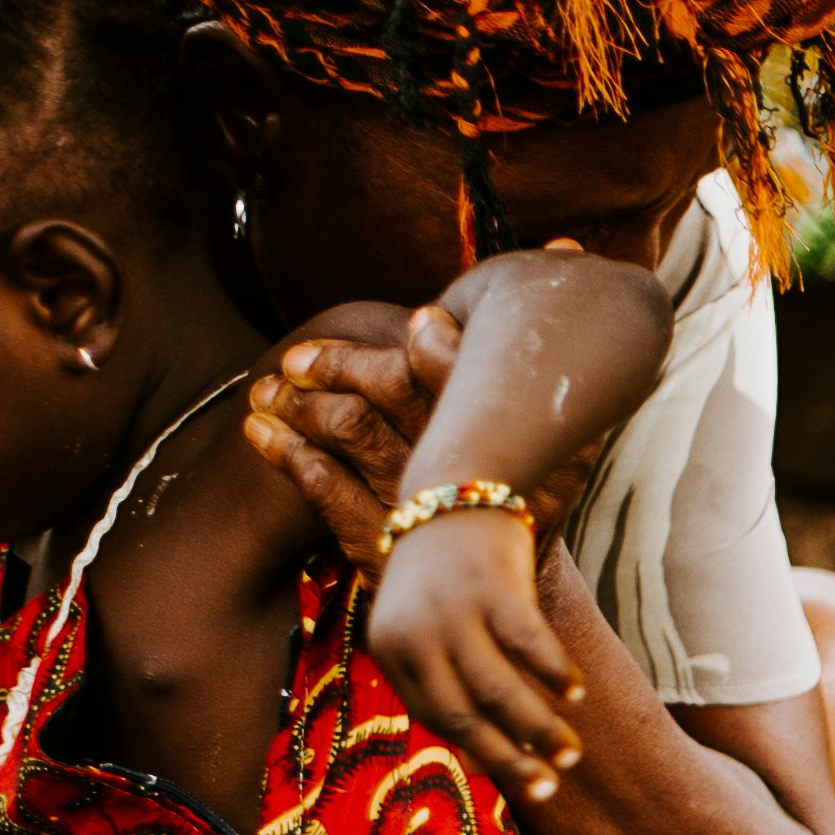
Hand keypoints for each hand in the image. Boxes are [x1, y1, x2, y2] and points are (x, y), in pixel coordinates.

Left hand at [246, 307, 594, 572]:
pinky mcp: (377, 540)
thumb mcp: (558, 419)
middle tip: (294, 363)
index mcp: (492, 420)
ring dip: (295, 405)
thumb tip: (573, 241)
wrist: (510, 593)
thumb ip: (547, 332)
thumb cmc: (527, 489)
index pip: (442, 361)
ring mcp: (413, 499)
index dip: (414, 340)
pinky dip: (284, 455)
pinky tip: (261, 435)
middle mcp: (452, 454)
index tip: (388, 327)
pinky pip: (320, 485)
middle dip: (331, 365)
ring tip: (265, 394)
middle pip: (381, 388)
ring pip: (342, 429)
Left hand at [368, 504, 587, 800]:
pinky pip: (530, 646)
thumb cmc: (443, 574)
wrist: (453, 491)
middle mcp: (414, 633)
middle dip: (508, 759)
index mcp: (389, 647)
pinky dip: (555, 674)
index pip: (435, 719)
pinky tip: (577, 693)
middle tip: (549, 790)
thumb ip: (440, 683)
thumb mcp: (424, 627)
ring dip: (540, 729)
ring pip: (499, 690)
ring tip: (572, 755)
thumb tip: (474, 762)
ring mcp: (453, 611)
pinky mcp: (494, 588)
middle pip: (463, 716)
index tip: (518, 779)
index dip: (479, 754)